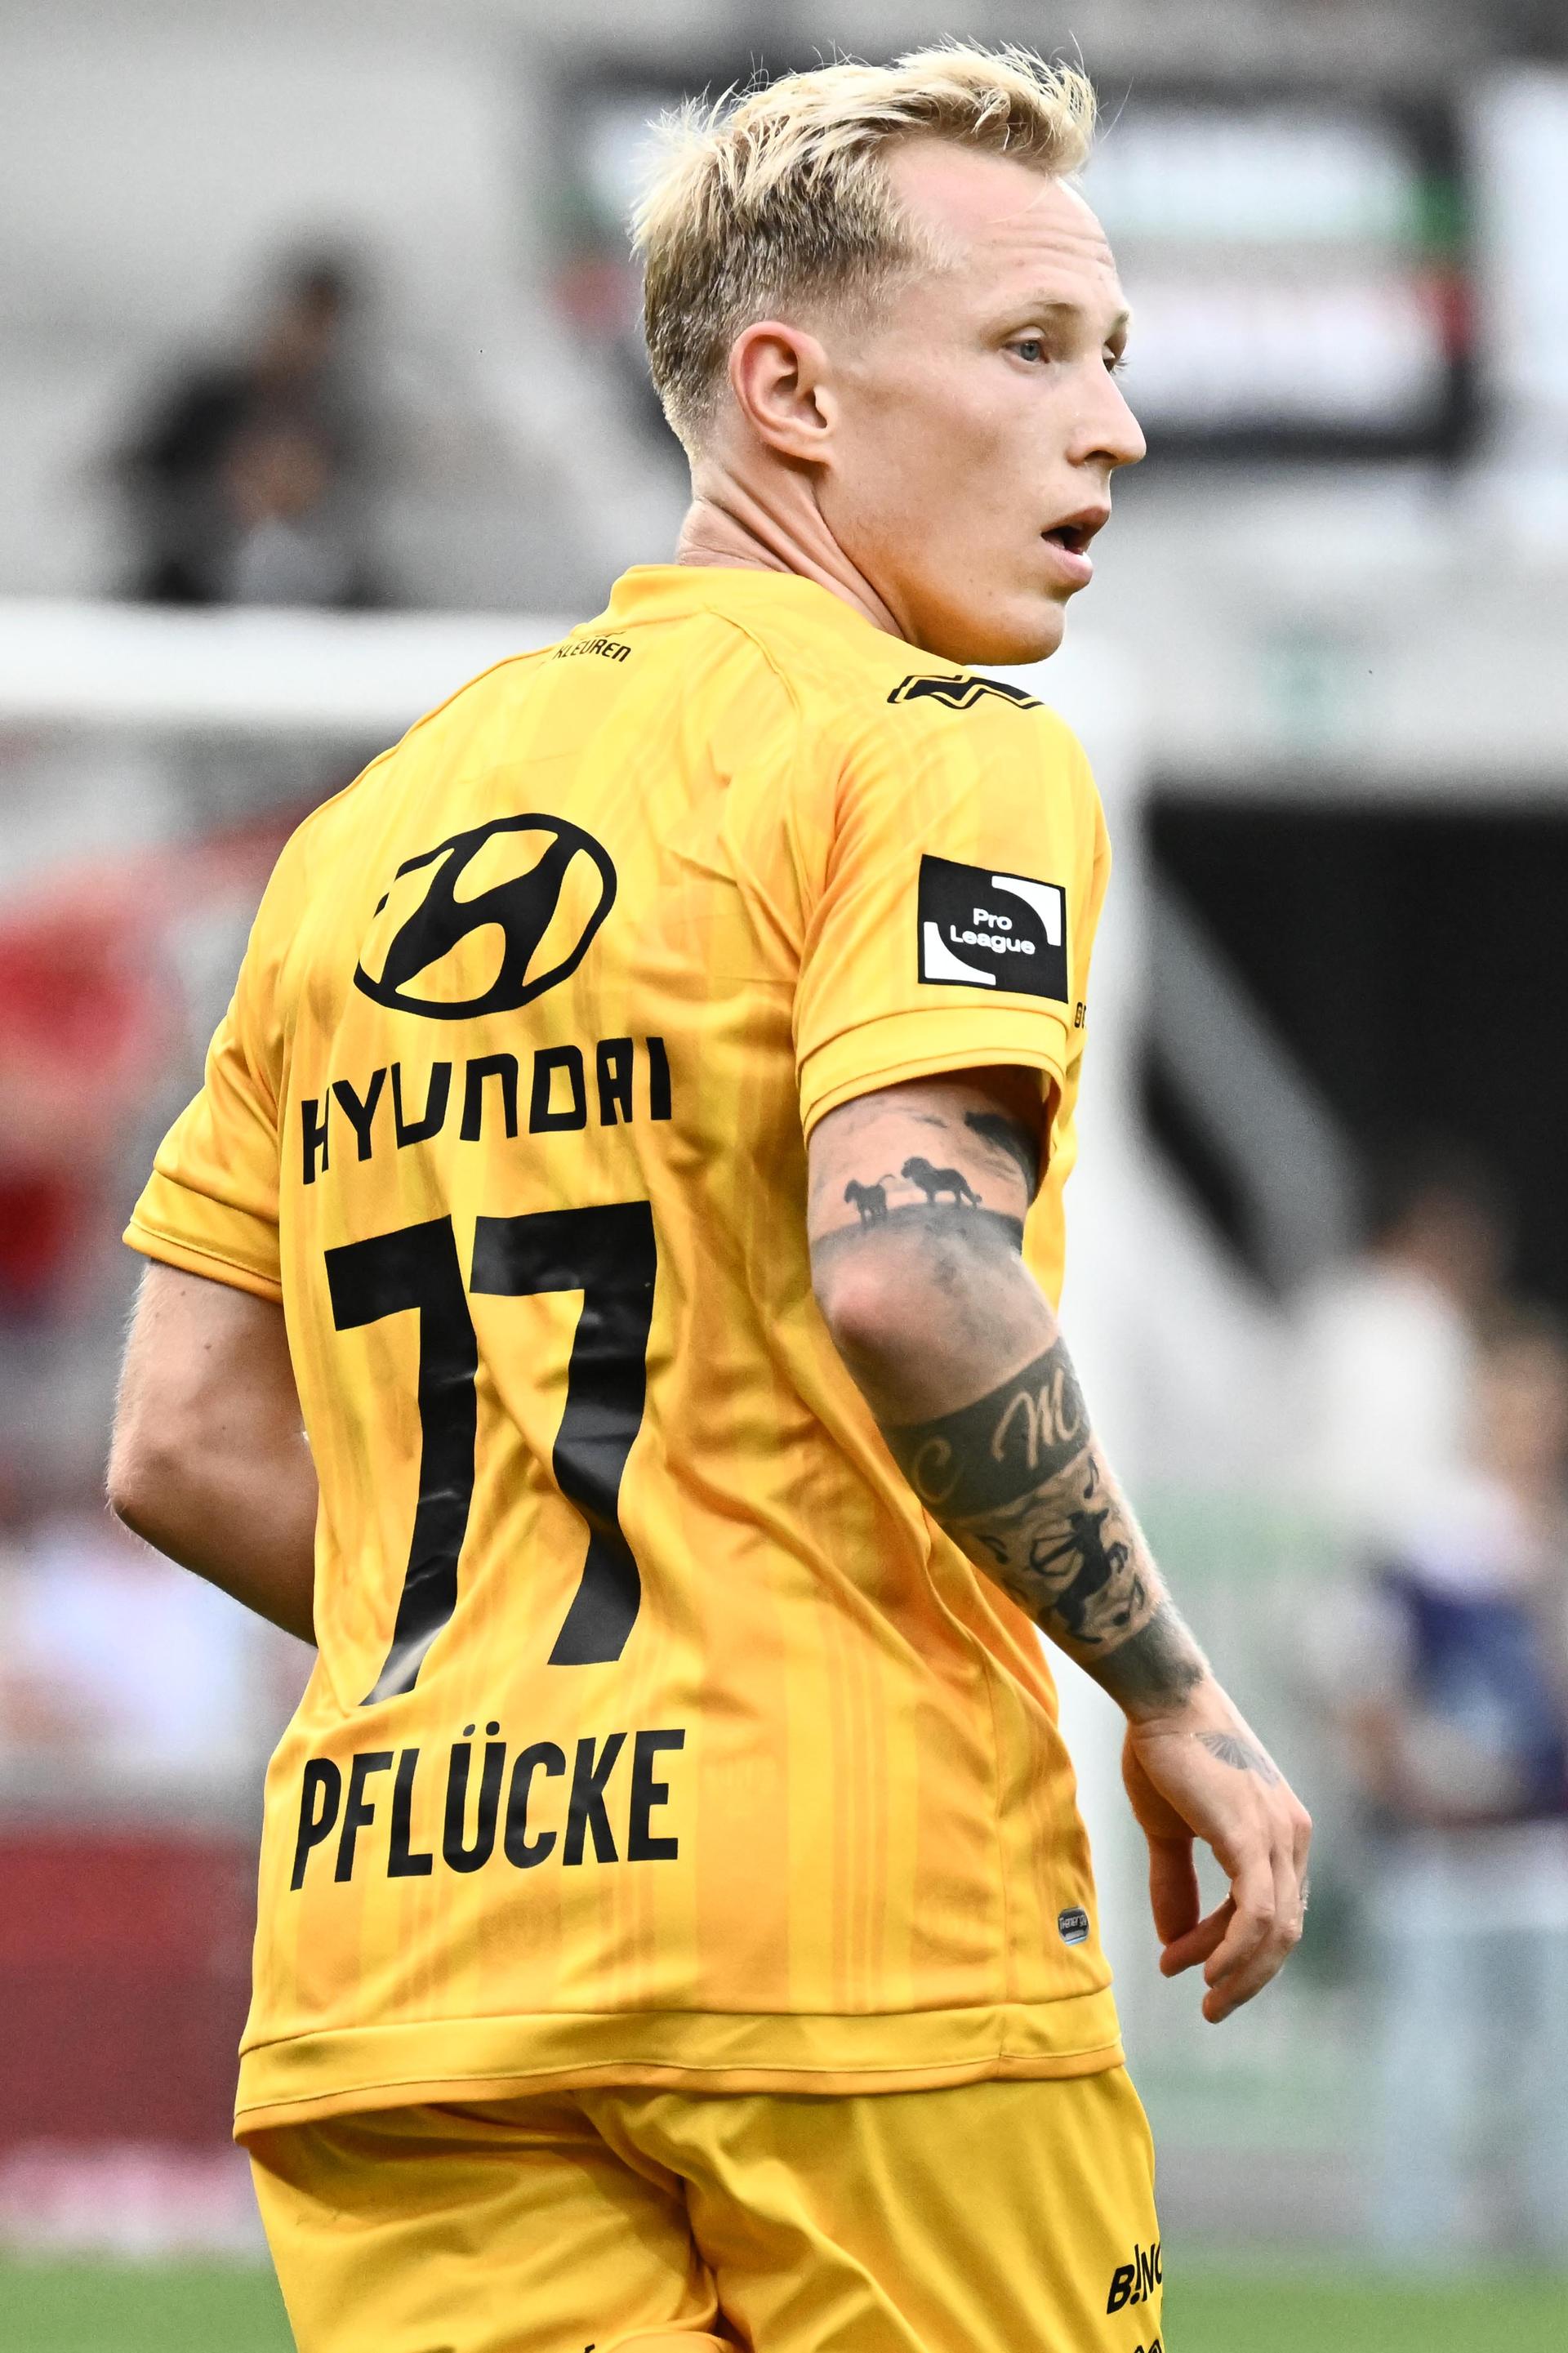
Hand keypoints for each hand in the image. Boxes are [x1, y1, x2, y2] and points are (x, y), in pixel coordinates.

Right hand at [1121, 1693, 1311, 2022]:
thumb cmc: (1165, 1750)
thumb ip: (1177, 1885)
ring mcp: (1279, 1835)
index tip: (1185, 1967)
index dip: (1234, 1952)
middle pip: (1284, 1933)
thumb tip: (1174, 1942)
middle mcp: (1292, 1835)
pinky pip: (1257, 1913)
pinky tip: (1205, 1968)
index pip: (1274, 1914)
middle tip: (1209, 2005)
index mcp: (1282, 1833)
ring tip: (1201, 1991)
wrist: (1161, 1697)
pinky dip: (1235, 1949)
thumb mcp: (1170, 1830)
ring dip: (1237, 1971)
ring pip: (1275, 1930)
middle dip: (1246, 1976)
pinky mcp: (1253, 1835)